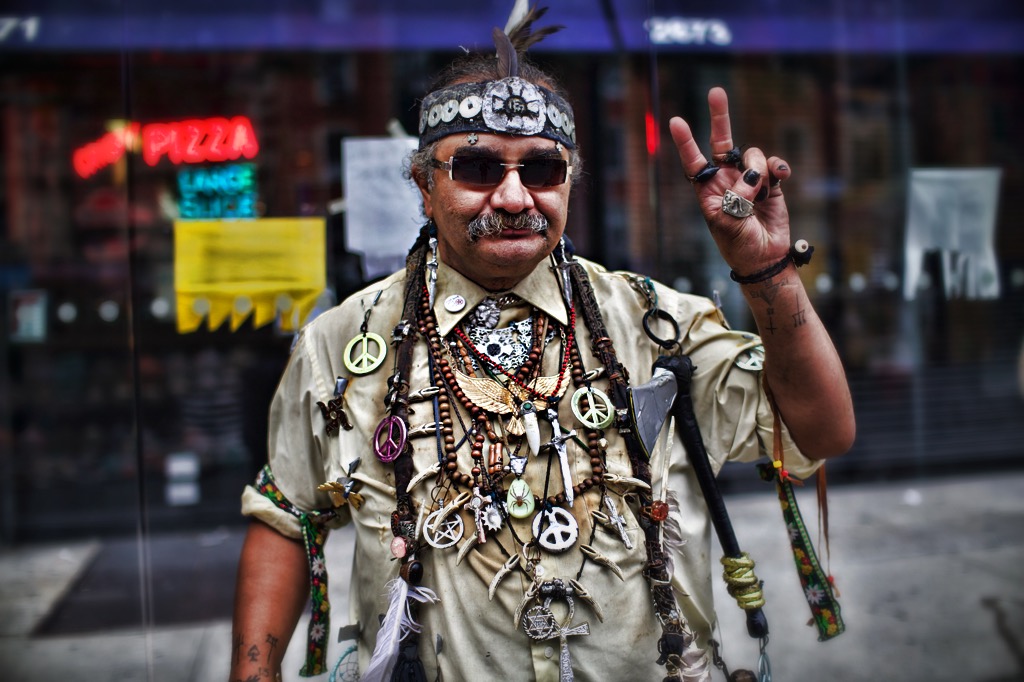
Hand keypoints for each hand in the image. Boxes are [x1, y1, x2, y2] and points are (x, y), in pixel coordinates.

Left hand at [668, 87, 792, 276]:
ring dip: (757, 170)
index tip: (676, 121)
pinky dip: (777, 168)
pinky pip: (774, 164)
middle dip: (720, 117)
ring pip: (752, 155)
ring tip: (759, 195)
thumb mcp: (729, 223)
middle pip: (721, 142)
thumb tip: (753, 173)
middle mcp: (727, 179)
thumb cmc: (739, 244)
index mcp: (708, 190)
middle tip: (715, 92)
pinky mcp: (771, 183)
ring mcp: (749, 179)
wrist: (765, 257)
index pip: (694, 162)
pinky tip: (780, 178)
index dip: (686, 142)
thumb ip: (738, 195)